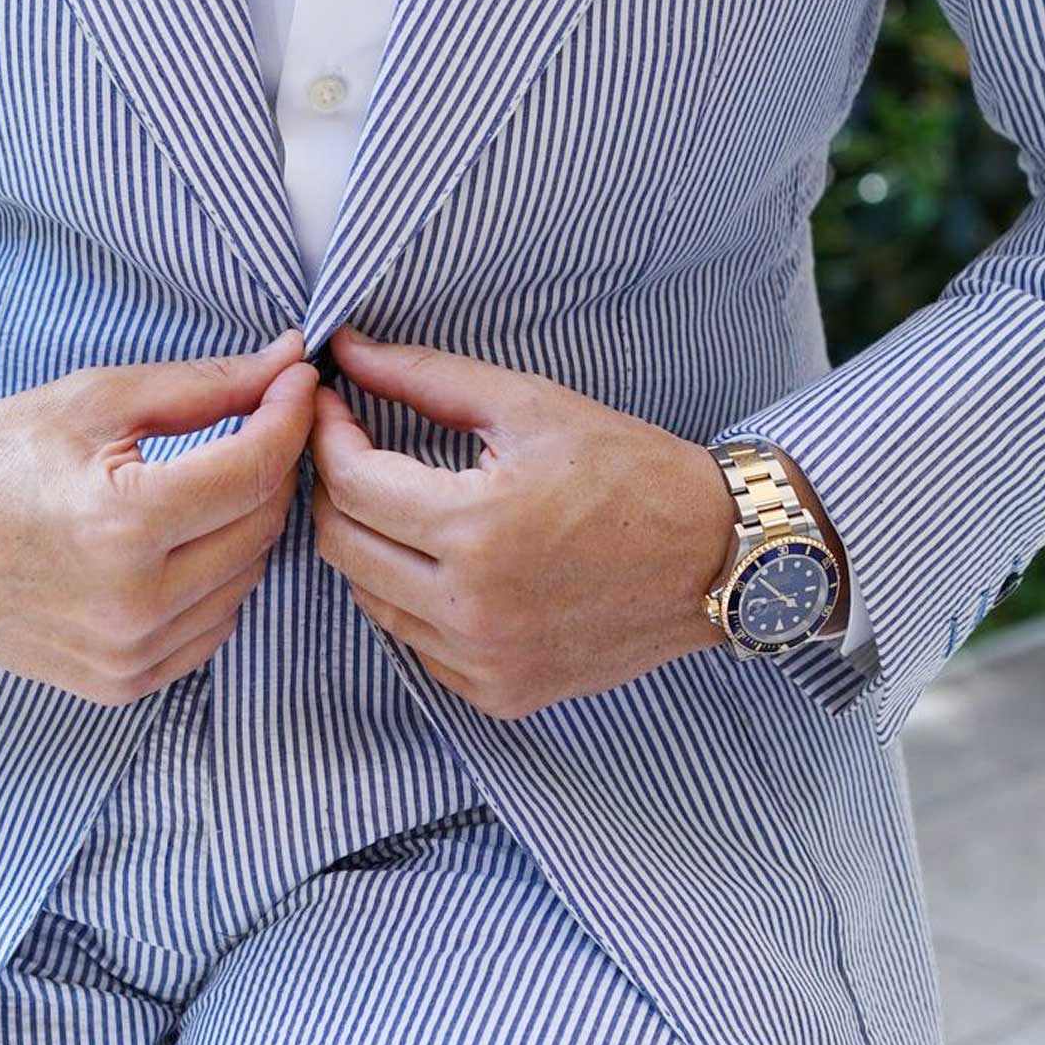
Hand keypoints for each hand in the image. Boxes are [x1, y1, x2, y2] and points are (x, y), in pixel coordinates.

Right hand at [0, 328, 316, 702]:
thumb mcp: (97, 400)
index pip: (254, 469)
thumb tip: (286, 360)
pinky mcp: (120, 682)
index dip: (288, 415)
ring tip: (212, 480)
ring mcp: (127, 654)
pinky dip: (218, 579)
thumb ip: (205, 385)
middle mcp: (131, 603)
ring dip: (246, 524)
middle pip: (261, 526)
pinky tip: (185, 540)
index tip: (296, 381)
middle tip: (260, 419)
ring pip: (247, 580)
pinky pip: (213, 627)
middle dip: (271, 465)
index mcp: (123, 525)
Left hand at [308, 326, 739, 719]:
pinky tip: (446, 561)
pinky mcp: (499, 694)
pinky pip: (416, 644)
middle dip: (336, 488)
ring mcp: (484, 661)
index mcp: (477, 529)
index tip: (333, 406)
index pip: (351, 485)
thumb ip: (424, 377)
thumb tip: (346, 350)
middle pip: (342, 546)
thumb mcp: (529, 405)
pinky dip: (413, 599)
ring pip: (370, 600)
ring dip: (370, 544)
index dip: (328, 436)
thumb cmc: (630, 470)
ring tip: (402, 502)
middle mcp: (471, 608)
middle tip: (356, 448)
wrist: (716, 557)